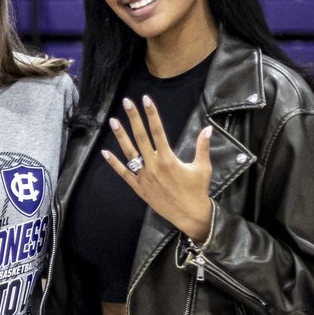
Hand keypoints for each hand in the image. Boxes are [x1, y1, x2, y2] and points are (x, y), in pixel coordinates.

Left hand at [101, 96, 212, 240]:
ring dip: (121, 137)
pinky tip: (105, 152)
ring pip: (129, 153)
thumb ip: (202, 147)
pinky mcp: (138, 187)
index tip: (146, 100)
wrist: (189, 215)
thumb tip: (208, 128)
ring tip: (113, 121)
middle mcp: (154, 165)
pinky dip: (114, 163)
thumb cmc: (197, 190)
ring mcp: (144, 176)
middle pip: (141, 137)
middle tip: (126, 102)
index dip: (151, 114)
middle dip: (133, 118)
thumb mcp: (202, 167)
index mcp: (168, 158)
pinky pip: (123, 173)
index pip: (158, 130)